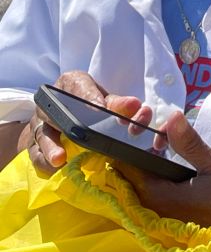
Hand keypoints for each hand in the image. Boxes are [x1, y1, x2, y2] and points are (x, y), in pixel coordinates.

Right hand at [27, 71, 152, 174]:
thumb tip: (135, 108)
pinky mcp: (34, 143)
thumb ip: (118, 104)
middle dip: (73, 126)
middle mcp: (52, 101)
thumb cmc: (87, 106)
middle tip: (86, 136)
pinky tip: (54, 168)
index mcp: (72, 83)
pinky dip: (44, 161)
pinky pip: (36, 153)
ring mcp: (40, 123)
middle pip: (58, 111)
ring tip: (60, 158)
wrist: (61, 114)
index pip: (79, 85)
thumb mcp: (103, 101)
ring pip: (43, 133)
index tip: (101, 108)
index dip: (89, 96)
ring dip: (51, 147)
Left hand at [119, 111, 210, 251]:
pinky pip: (163, 198)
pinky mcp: (184, 223)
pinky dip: (163, 179)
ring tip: (162, 142)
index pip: (130, 172)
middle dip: (138, 154)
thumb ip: (190, 144)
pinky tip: (176, 165)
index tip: (129, 126)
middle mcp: (161, 213)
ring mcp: (172, 220)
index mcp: (164, 198)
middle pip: (136, 181)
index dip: (125, 148)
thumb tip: (169, 117)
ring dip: (151, 166)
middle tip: (149, 128)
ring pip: (150, 189)